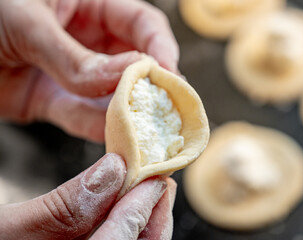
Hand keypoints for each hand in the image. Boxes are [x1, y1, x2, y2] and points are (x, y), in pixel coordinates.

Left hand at [0, 0, 178, 141]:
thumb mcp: (26, 20)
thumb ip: (76, 55)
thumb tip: (130, 74)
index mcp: (91, 4)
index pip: (143, 24)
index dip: (161, 49)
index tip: (170, 78)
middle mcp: (89, 40)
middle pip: (135, 64)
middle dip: (152, 89)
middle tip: (167, 114)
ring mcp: (74, 73)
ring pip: (113, 96)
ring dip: (131, 115)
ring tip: (149, 134)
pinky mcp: (55, 101)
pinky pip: (83, 117)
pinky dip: (101, 130)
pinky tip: (119, 142)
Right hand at [0, 153, 176, 239]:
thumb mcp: (5, 231)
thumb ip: (62, 207)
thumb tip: (114, 171)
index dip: (142, 209)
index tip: (157, 179)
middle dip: (152, 220)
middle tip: (161, 184)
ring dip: (141, 224)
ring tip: (147, 194)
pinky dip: (121, 230)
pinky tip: (118, 211)